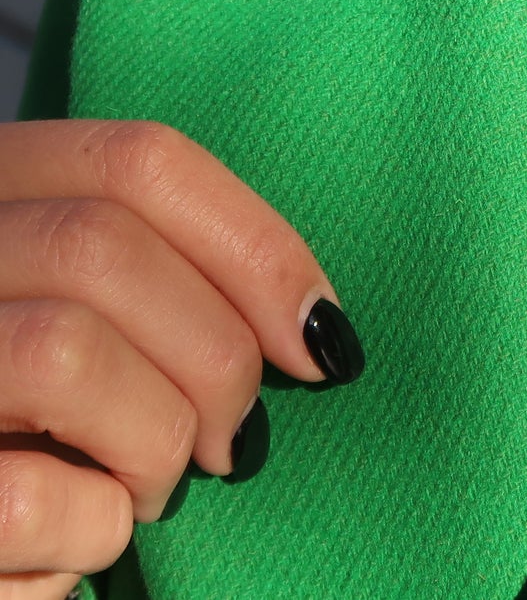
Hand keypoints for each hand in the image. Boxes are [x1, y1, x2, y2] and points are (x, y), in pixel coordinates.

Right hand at [0, 119, 363, 597]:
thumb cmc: (35, 420)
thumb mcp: (81, 310)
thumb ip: (163, 275)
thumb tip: (311, 323)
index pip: (139, 161)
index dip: (254, 244)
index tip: (317, 330)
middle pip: (104, 246)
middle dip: (216, 352)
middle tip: (238, 434)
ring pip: (64, 351)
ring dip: (156, 438)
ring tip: (152, 488)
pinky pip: (27, 500)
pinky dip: (92, 530)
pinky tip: (78, 545)